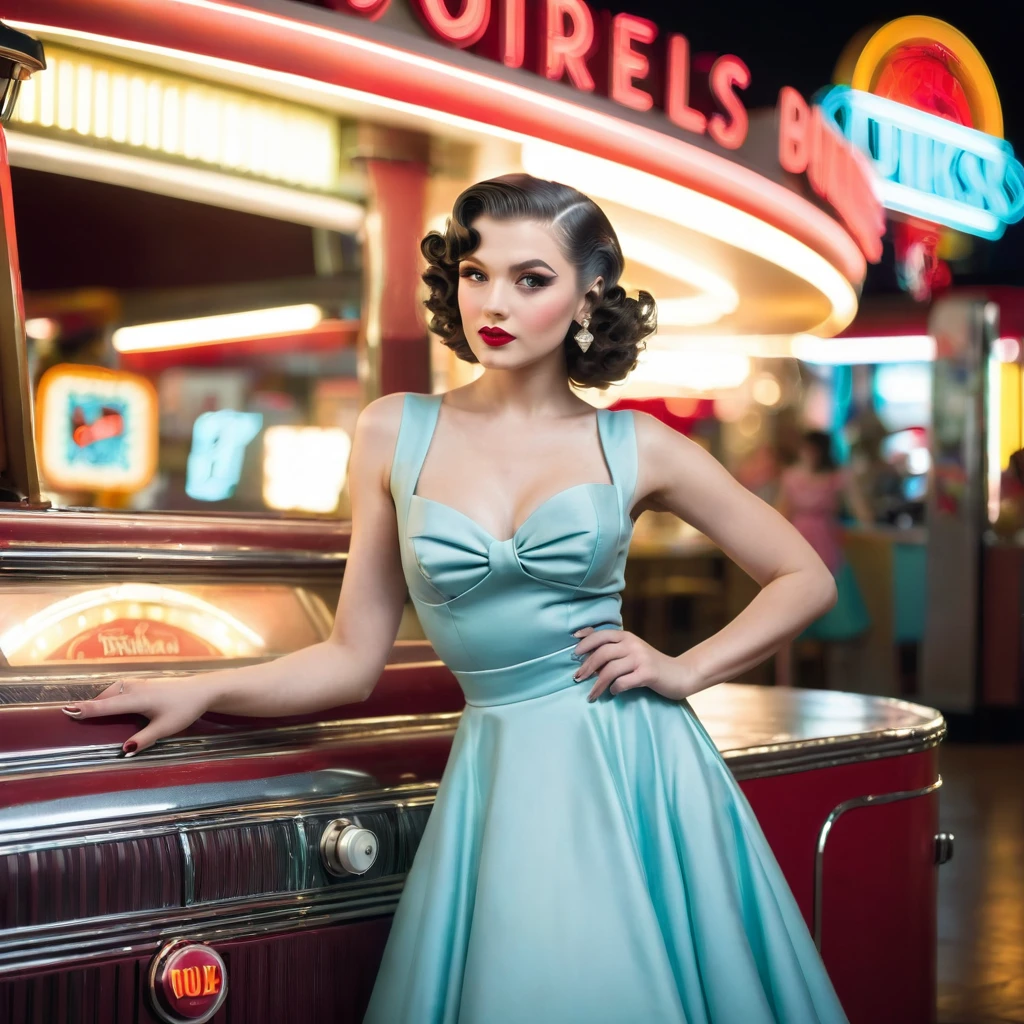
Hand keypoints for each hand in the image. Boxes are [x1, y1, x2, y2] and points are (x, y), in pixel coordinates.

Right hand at [60, 676, 213, 755]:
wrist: (202, 690)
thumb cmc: (184, 708)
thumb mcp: (165, 728)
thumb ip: (144, 739)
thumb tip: (123, 751)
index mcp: (136, 699)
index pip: (106, 706)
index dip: (86, 709)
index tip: (67, 710)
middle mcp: (134, 688)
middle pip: (105, 697)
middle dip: (88, 705)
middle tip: (70, 715)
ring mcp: (138, 683)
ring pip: (112, 691)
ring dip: (99, 700)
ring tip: (86, 711)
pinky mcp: (143, 683)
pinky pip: (118, 689)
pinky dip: (109, 695)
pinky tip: (108, 702)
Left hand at [571, 626, 699, 702]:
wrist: (680, 674)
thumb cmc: (650, 665)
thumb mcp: (631, 651)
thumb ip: (612, 647)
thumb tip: (583, 643)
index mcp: (627, 637)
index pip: (601, 635)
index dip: (585, 643)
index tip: (573, 653)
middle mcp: (633, 644)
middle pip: (602, 653)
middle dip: (586, 666)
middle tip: (577, 678)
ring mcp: (641, 658)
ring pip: (610, 669)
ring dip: (597, 684)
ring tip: (591, 695)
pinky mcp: (648, 673)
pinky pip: (623, 681)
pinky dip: (615, 688)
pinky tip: (613, 692)